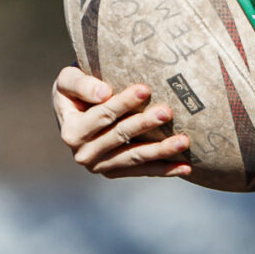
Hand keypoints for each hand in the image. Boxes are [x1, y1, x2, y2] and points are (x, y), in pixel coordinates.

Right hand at [52, 64, 192, 178]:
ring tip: (183, 141)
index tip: (145, 89)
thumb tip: (104, 93)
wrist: (75, 112)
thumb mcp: (68, 80)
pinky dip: (165, 170)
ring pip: (135, 157)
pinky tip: (186, 168)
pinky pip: (143, 171)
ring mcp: (100, 167)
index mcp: (71, 131)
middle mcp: (83, 154)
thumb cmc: (76, 89)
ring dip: (160, 150)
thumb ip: (81, 84)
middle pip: (120, 136)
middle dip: (144, 123)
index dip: (123, 102)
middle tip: (167, 112)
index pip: (102, 115)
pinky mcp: (116, 172)